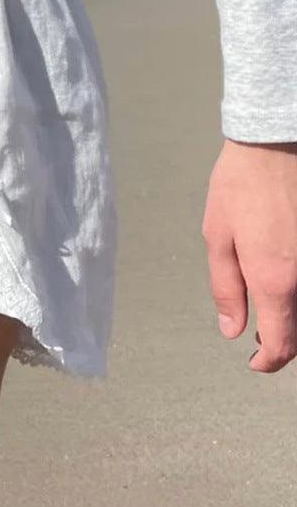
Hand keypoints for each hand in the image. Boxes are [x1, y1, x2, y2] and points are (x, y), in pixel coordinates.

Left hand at [203, 138, 296, 371]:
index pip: (282, 343)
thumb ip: (226, 288)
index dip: (269, 361)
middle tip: (258, 338)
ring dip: (293, 316)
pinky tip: (284, 282)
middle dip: (282, 341)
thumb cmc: (240, 186)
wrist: (274, 145)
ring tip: (270, 310)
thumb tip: (232, 328)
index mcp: (275, 279)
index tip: (255, 362)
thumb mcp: (218, 237)